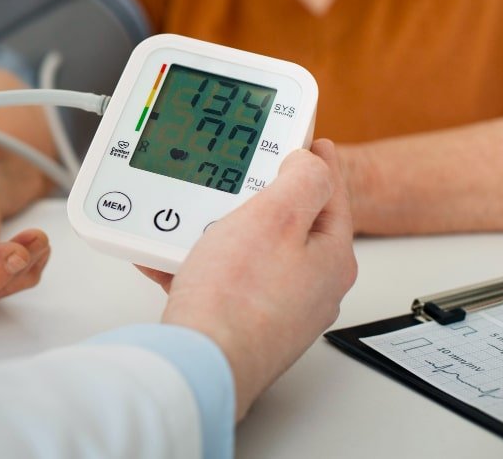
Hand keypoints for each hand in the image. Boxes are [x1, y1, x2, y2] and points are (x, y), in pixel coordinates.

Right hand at [152, 140, 356, 419]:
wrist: (198, 361)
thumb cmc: (237, 299)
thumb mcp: (277, 217)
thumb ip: (304, 179)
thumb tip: (311, 162)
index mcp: (330, 257)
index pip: (330, 192)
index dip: (316, 158)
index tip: (308, 140)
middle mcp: (310, 285)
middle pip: (287, 221)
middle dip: (256, 195)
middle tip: (234, 177)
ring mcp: (276, 306)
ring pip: (249, 250)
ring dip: (219, 229)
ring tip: (192, 219)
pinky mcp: (241, 322)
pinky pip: (221, 278)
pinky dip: (197, 262)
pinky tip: (172, 257)